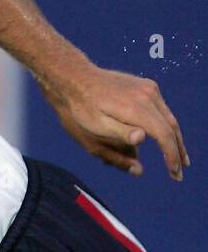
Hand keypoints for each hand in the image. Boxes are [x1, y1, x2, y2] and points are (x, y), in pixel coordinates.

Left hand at [45, 65, 188, 179]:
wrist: (72, 77)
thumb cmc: (79, 107)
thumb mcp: (93, 129)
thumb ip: (118, 143)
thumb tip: (140, 159)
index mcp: (135, 107)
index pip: (163, 135)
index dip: (171, 156)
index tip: (175, 174)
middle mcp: (146, 94)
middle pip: (171, 127)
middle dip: (177, 151)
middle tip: (179, 173)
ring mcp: (147, 88)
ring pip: (168, 118)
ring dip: (172, 140)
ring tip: (176, 159)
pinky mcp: (145, 85)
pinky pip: (159, 110)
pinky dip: (162, 127)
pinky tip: (160, 141)